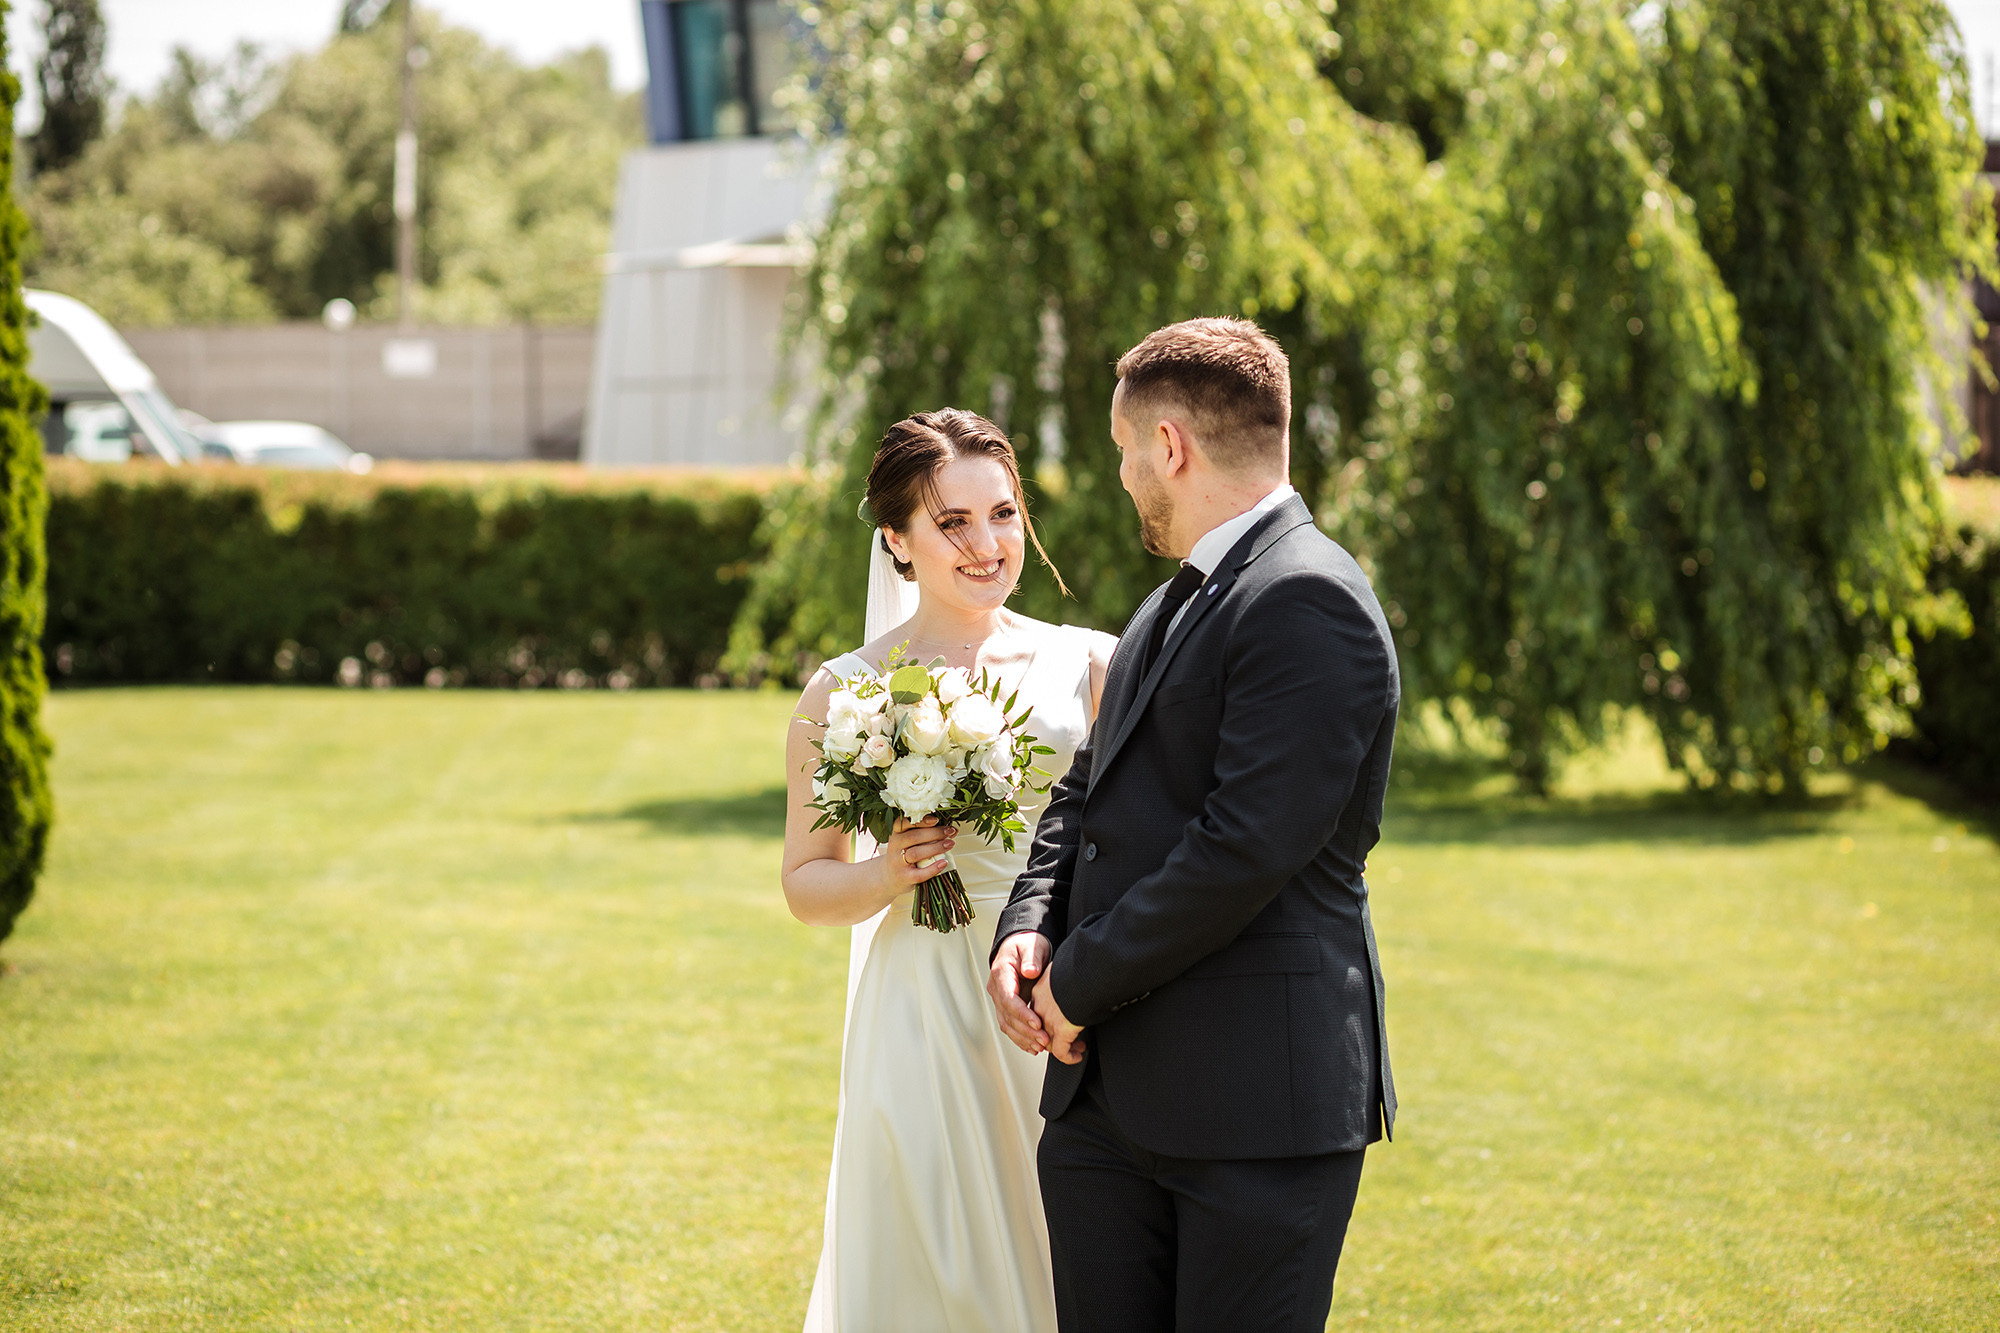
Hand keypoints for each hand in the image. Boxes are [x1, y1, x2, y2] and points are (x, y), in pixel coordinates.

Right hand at [876, 815, 955, 898]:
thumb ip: (928, 835)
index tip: (936, 819)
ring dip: (935, 847)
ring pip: (915, 853)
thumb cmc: (905, 856)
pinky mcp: (905, 877)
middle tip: (949, 832)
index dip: (920, 821)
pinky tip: (943, 863)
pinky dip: (933, 868)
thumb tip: (952, 830)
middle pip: (913, 837)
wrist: (890, 879)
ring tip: (950, 844)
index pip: (904, 823)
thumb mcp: (910, 843)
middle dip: (934, 833)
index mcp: (896, 834)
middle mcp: (895, 847)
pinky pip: (919, 873)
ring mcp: (898, 863)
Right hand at [987, 931, 1051, 1053]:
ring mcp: (1000, 999)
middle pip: (1007, 1016)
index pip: (1008, 998)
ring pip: (1007, 1025)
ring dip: (1023, 1038)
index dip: (1022, 1013)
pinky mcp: (1007, 1007)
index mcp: (1001, 973)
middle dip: (1026, 1031)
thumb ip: (1031, 958)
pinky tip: (1033, 1047)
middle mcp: (997, 988)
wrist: (1022, 946)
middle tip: (1044, 1040)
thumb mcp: (1032, 946)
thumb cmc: (1027, 944)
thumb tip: (1030, 971)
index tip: (1037, 1023)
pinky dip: (1021, 1038)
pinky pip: (1010, 1026)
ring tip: (1041, 1046)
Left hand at [1032, 972, 1086, 1064]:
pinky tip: (1076, 1057)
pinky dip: (1068, 1057)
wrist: (1091, 968)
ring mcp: (1048, 1017)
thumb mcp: (1071, 970)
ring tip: (1078, 1048)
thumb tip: (1079, 984)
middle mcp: (1041, 1003)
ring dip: (1064, 1047)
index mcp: (1042, 987)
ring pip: (1049, 1041)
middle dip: (1056, 1036)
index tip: (1064, 1022)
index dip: (1051, 1019)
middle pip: (1041, 1027)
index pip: (1039, 1010)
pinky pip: (1060, 1051)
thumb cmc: (1086, 965)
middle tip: (1070, 1040)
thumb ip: (1068, 980)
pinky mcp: (1061, 1029)